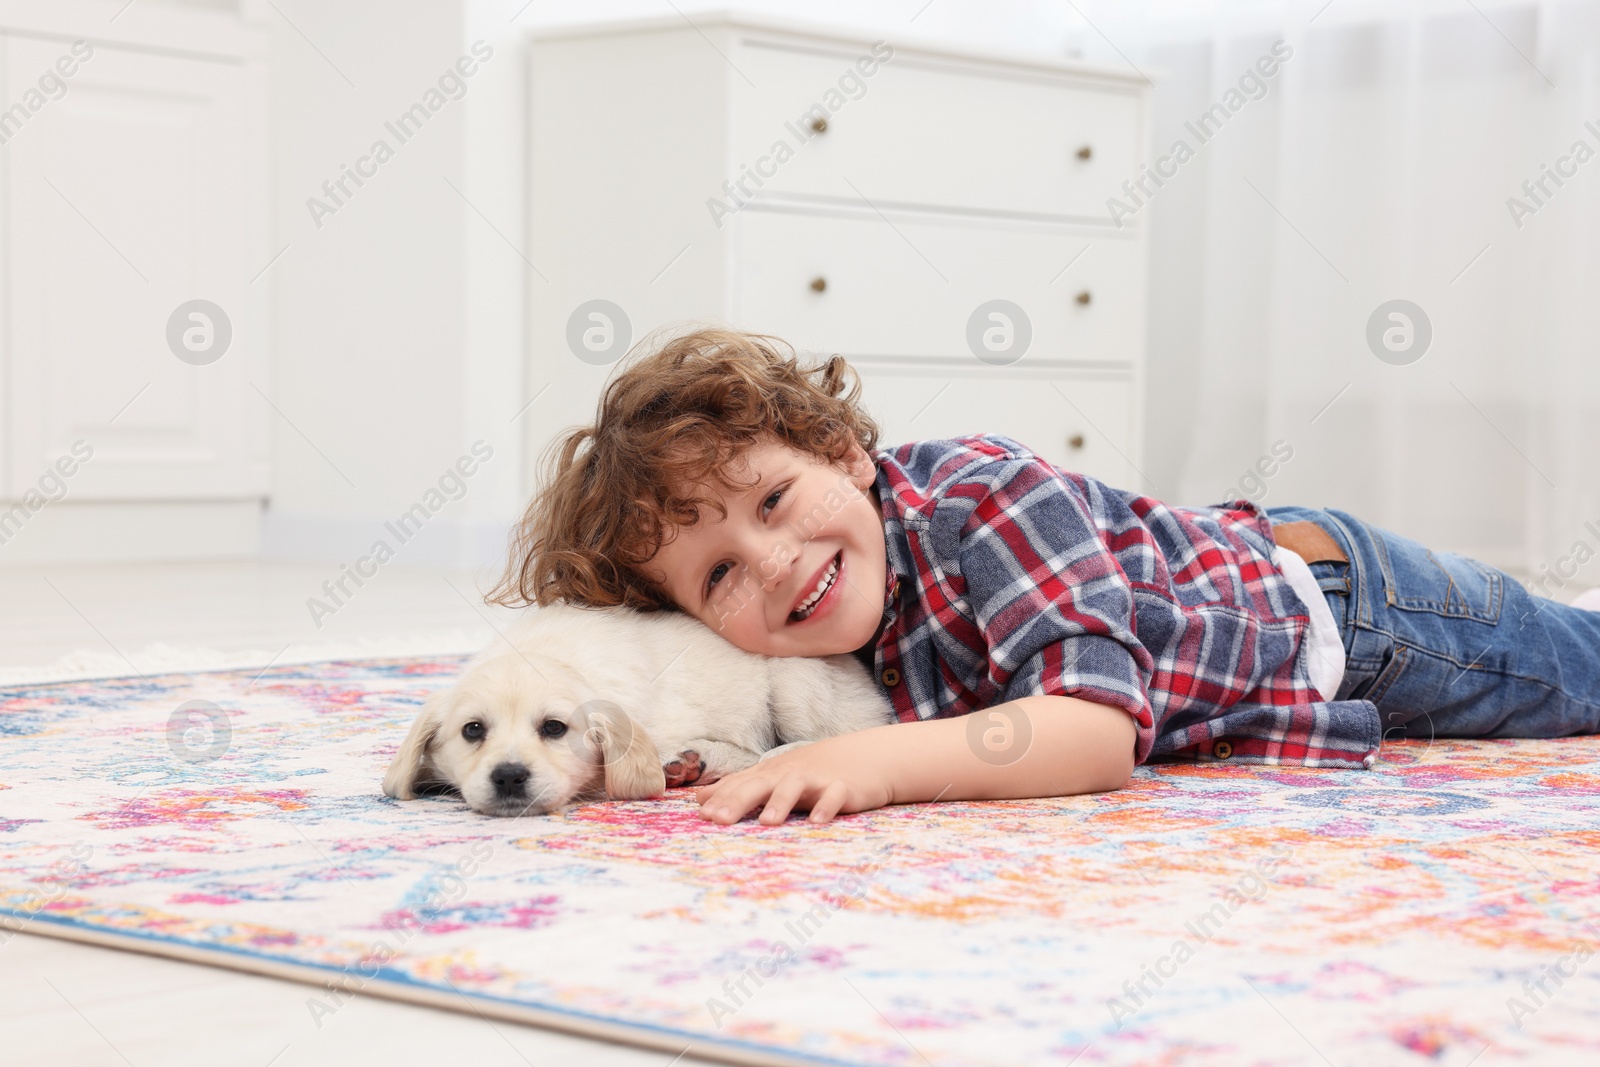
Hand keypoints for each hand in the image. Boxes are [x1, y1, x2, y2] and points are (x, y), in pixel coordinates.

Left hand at [694, 735, 894, 825]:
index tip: (701, 816)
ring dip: (780, 802)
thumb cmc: (813, 773)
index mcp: (771, 774)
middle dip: (739, 801)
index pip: (742, 784)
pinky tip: (818, 820)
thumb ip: (738, 788)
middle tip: (719, 820)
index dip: (722, 799)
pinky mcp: (843, 787)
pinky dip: (826, 806)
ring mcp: (817, 779)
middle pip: (760, 784)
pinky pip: (834, 796)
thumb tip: (700, 799)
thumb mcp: (774, 777)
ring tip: (767, 823)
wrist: (866, 757)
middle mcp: (790, 774)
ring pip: (795, 787)